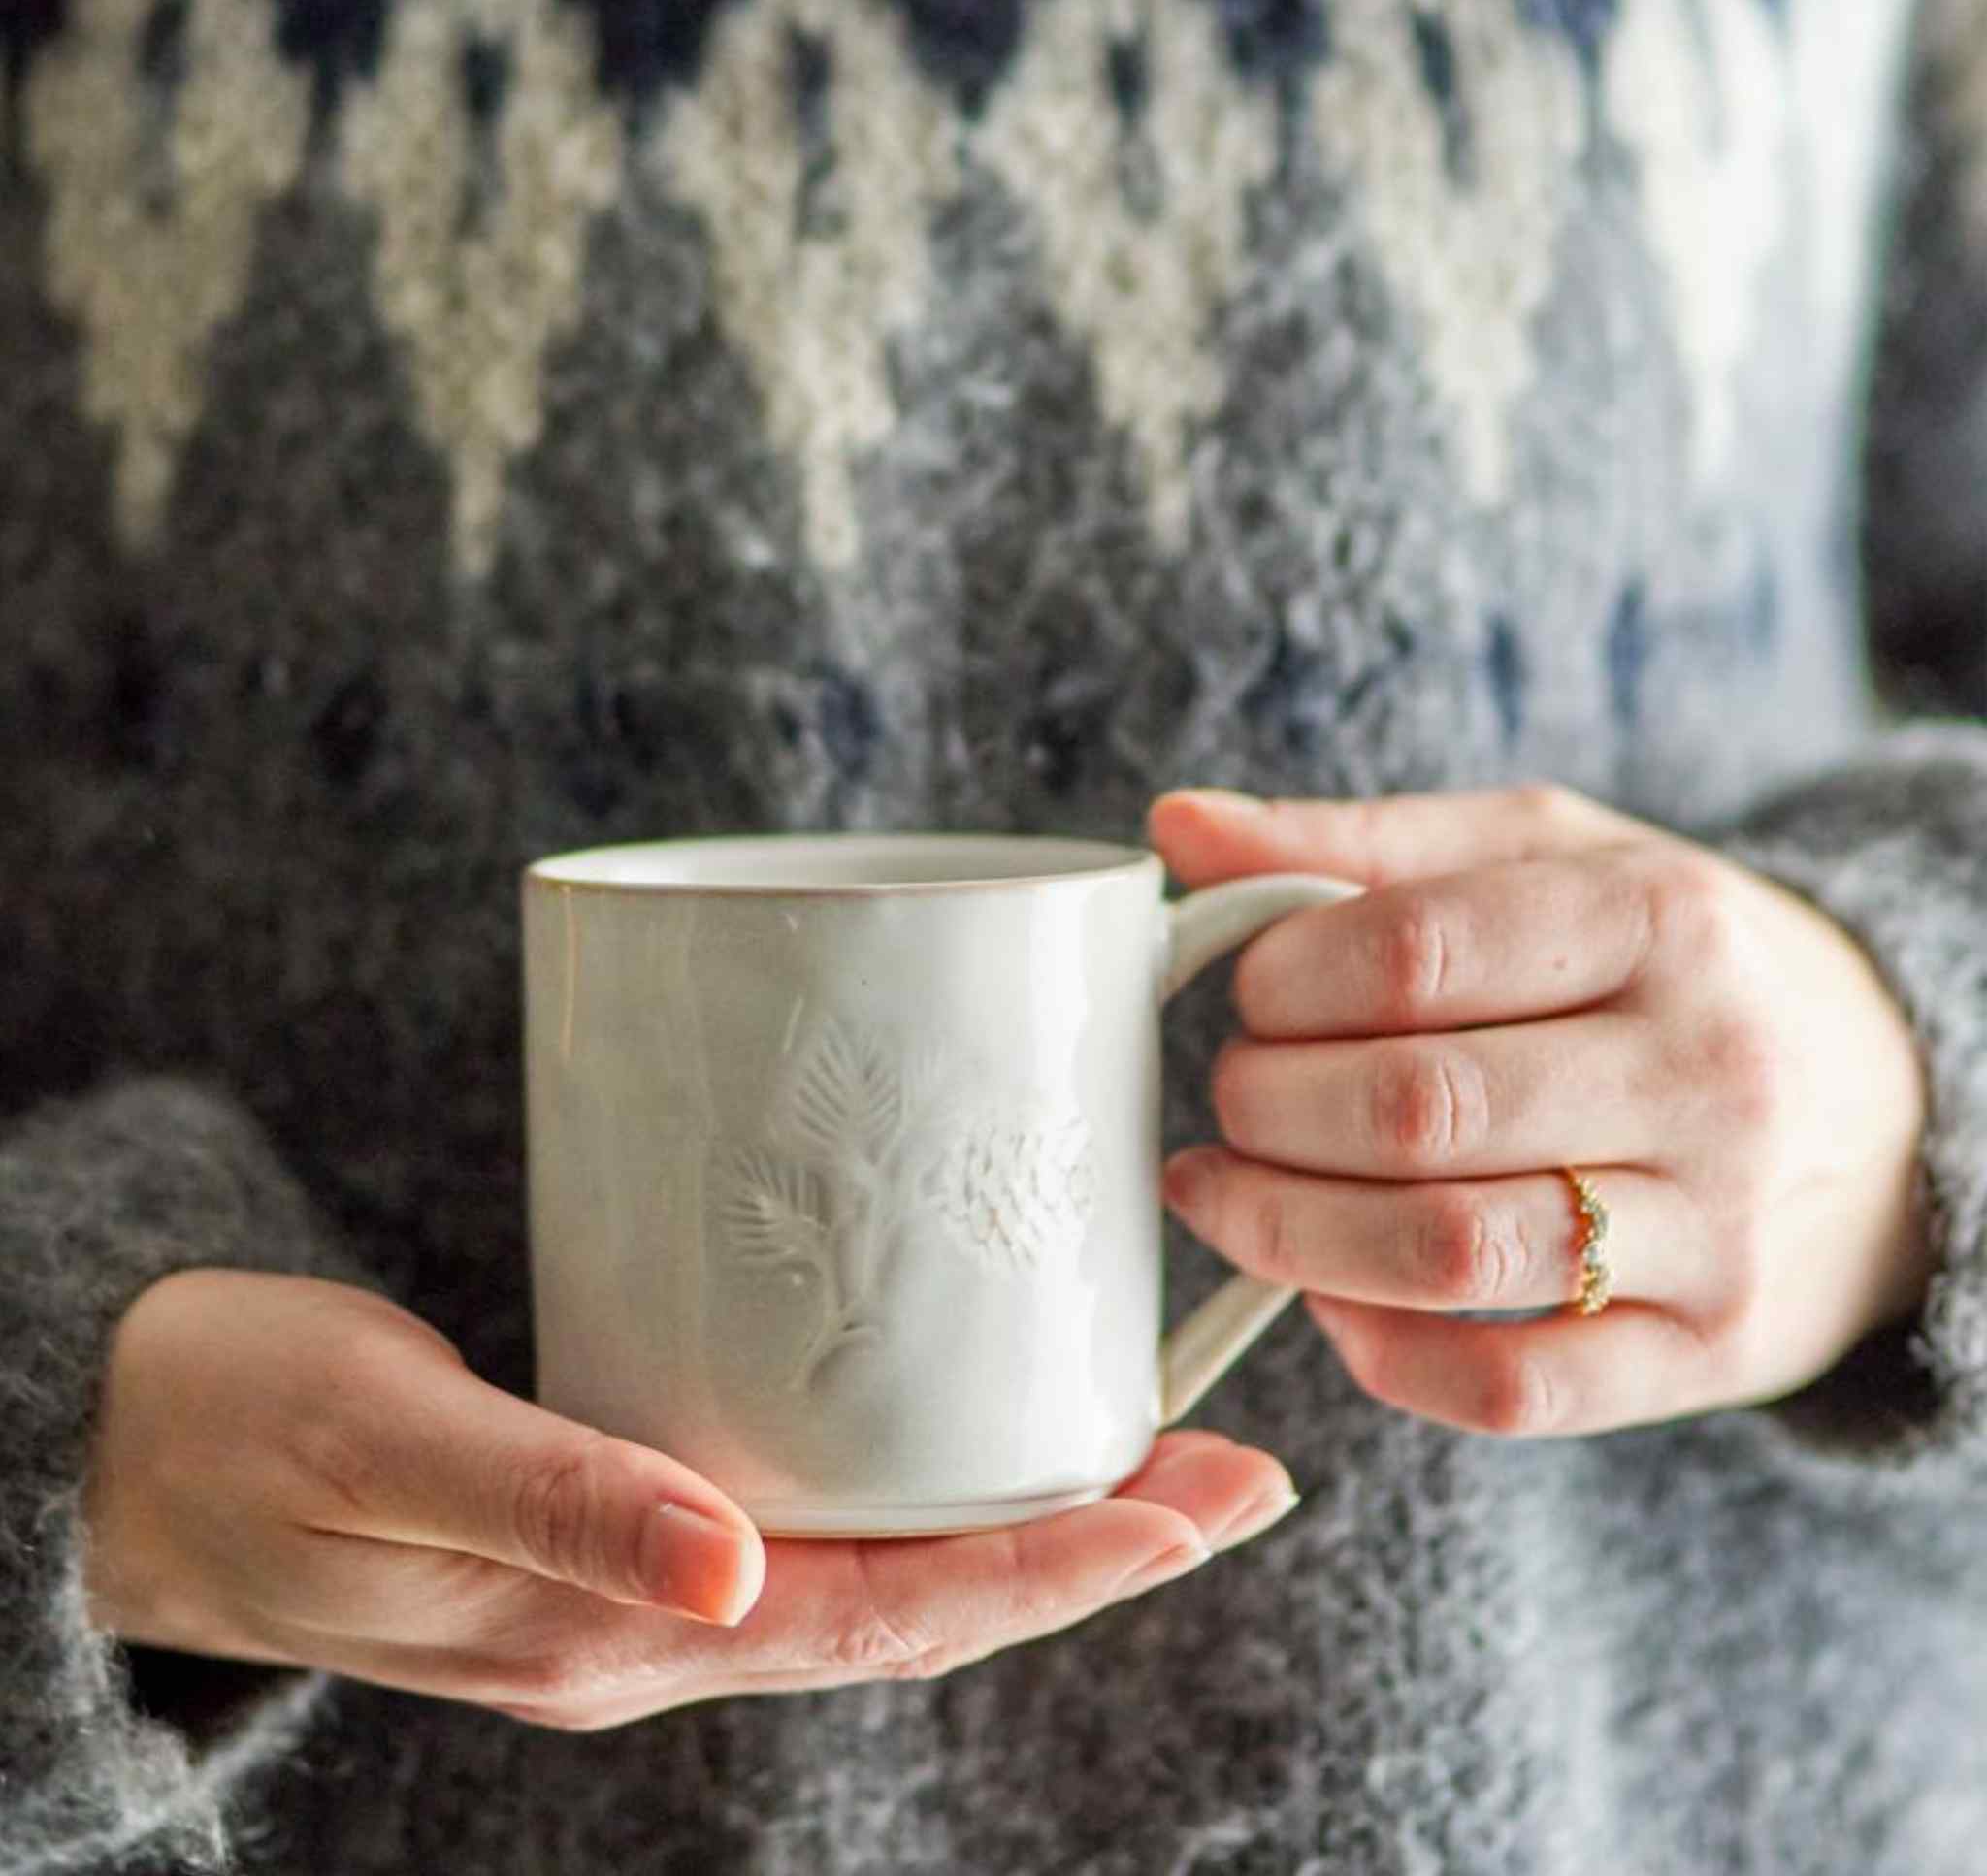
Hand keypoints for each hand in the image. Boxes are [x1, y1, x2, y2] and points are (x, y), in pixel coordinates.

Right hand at [84, 1271, 1293, 1729]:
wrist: (133, 1450)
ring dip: (1022, 1513)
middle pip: (922, 1600)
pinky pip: (812, 1512)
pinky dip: (917, 1476)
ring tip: (1146, 1445)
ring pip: (882, 1565)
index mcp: (614, 1633)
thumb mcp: (379, 1445)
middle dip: (1089, 1544)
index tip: (1194, 1500)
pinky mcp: (624, 1507)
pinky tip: (963, 1416)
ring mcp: (647, 1577)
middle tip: (1233, 1469)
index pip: (890, 1618)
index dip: (1053, 1563)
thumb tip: (733, 1571)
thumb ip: (548, 1502)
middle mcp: (658, 1621)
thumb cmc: (239, 1431)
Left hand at [1150, 784, 1932, 1436]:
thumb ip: (1361, 841)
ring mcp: (1719, 1226)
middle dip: (1264, 1108)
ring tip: (1223, 1192)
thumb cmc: (1668, 962)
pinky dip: (1385, 1356)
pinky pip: (1515, 1388)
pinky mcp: (1710, 1349)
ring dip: (1289, 1232)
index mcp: (1660, 919)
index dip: (1282, 980)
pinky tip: (1328, 1300)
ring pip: (1450, 1252)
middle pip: (1415, 1108)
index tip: (1248, 992)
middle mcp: (1705, 1071)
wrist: (1886, 1103)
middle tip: (1230, 1097)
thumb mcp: (1544, 855)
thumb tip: (1179, 827)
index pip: (1413, 951)